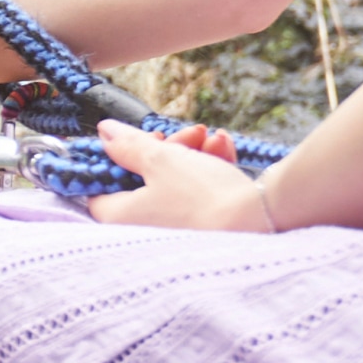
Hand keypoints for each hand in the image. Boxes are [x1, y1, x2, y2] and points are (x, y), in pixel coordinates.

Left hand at [87, 120, 270, 230]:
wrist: (262, 222)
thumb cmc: (202, 196)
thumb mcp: (160, 161)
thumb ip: (128, 145)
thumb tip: (104, 132)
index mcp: (122, 217)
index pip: (100, 187)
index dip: (118, 159)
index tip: (140, 140)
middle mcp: (146, 228)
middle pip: (145, 179)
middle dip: (170, 148)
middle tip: (188, 133)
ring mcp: (178, 230)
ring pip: (178, 181)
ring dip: (195, 153)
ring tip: (212, 138)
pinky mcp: (207, 229)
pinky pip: (200, 193)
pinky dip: (211, 168)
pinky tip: (225, 148)